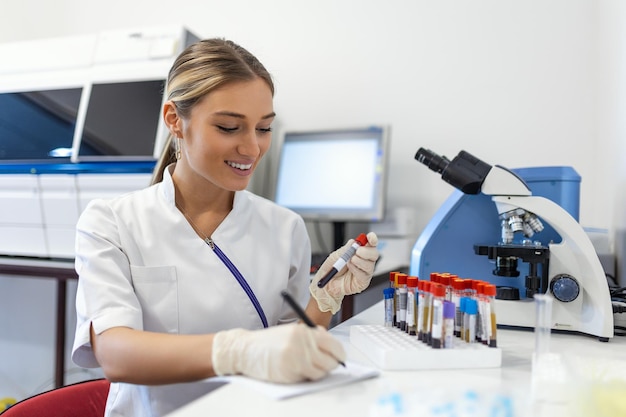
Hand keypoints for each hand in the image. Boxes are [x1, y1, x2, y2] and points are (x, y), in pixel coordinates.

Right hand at [211, 323, 345, 382]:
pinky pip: (308, 378)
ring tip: (310, 366)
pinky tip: (299, 370)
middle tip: (329, 364)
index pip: (332, 344)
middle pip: (330, 360)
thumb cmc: (269, 341)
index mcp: (304, 332)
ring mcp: (296, 360)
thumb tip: (330, 342)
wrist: (246, 350)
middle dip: (332, 364)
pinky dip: (307, 376)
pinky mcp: (289, 373)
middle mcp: (302, 345)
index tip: (340, 357)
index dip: (340, 353)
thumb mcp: (291, 331)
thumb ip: (311, 335)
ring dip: (319, 371)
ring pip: (321, 372)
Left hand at [310, 232, 378, 313]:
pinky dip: (357, 270)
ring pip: (370, 264)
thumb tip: (354, 242)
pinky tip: (350, 268)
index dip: (372, 239)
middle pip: (374, 254)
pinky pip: (365, 275)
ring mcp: (364, 272)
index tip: (370, 236)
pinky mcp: (363, 282)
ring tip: (350, 261)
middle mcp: (363, 261)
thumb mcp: (335, 256)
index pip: (369, 244)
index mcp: (357, 252)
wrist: (325, 284)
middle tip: (358, 251)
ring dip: (360, 261)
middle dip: (367, 251)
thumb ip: (346, 249)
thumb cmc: (330, 270)